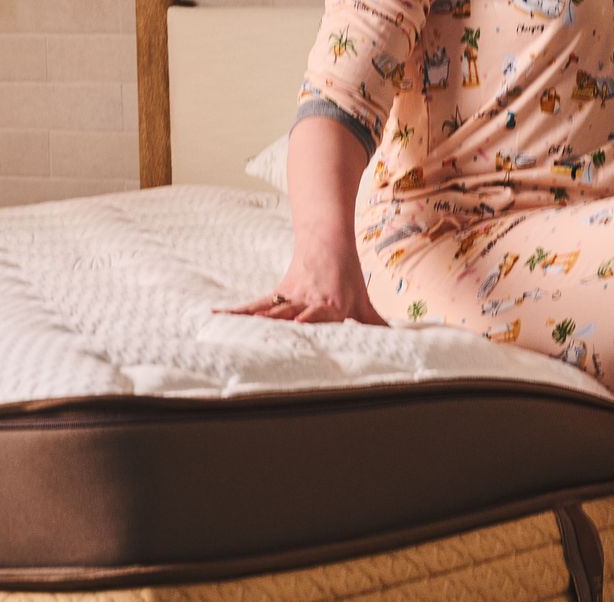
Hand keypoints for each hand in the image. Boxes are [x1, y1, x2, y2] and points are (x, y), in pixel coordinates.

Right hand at [218, 246, 385, 325]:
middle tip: (260, 346)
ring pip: (269, 313)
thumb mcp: (363, 302)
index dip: (307, 323)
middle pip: (289, 318)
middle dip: (276, 331)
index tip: (299, 331)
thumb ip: (375, 324)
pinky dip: (237, 312)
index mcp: (328, 305)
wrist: (328, 242)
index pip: (317, 317)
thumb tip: (397, 341)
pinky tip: (217, 317)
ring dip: (251, 324)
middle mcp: (306, 302)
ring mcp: (289, 298)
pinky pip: (255, 305)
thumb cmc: (347, 277)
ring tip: (231, 335)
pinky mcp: (277, 294)